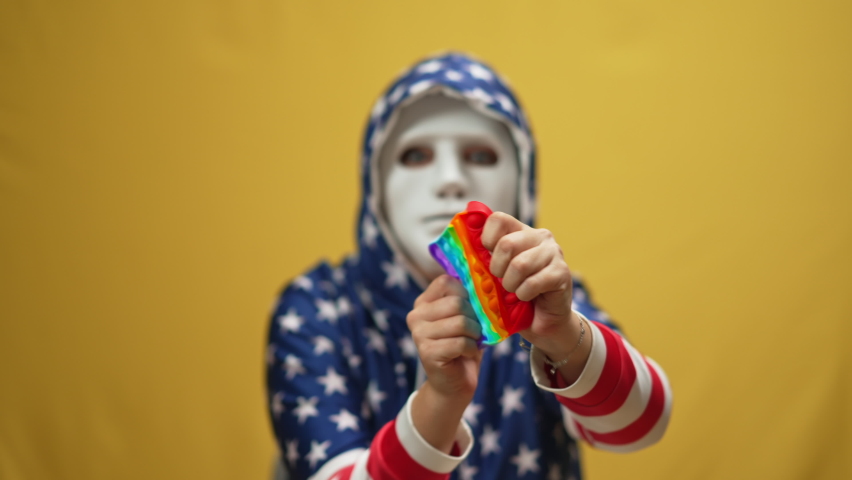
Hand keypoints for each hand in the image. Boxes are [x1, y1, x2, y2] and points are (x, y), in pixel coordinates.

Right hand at [406, 275, 483, 400]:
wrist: (454, 383)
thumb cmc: (463, 346)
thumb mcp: (466, 318)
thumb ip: (468, 300)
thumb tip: (483, 284)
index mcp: (424, 302)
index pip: (445, 282)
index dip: (466, 293)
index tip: (472, 308)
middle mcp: (416, 315)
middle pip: (456, 302)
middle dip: (475, 317)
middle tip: (475, 331)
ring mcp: (419, 334)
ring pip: (461, 322)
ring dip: (475, 335)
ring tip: (471, 343)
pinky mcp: (427, 352)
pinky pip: (461, 343)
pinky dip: (472, 349)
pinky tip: (466, 354)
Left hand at [481, 212, 589, 381]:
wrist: (542, 322)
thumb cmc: (515, 297)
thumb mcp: (494, 275)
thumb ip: (482, 258)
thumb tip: (461, 243)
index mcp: (520, 231)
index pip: (498, 219)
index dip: (486, 239)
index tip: (487, 257)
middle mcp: (540, 237)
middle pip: (507, 243)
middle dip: (497, 269)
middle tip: (501, 282)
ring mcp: (553, 253)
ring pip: (520, 264)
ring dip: (511, 285)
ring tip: (514, 292)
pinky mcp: (562, 272)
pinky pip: (532, 283)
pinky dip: (524, 295)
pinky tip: (526, 298)